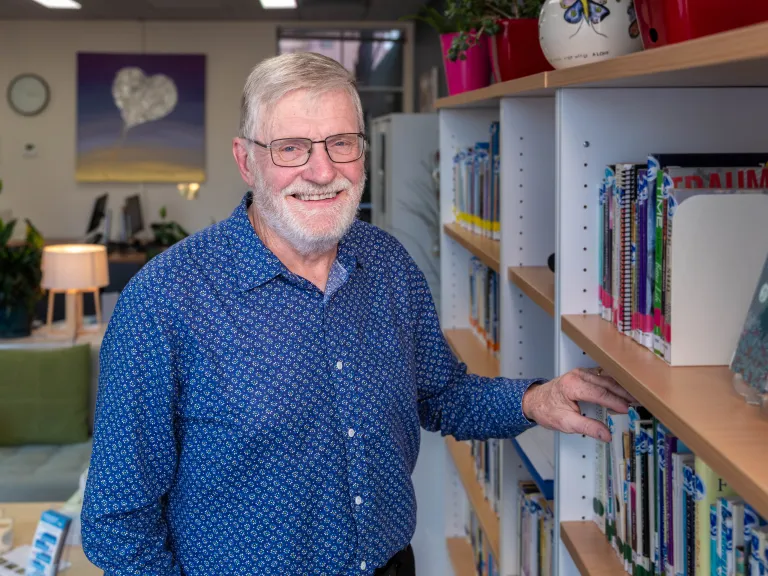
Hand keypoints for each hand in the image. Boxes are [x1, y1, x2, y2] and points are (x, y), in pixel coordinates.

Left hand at [521, 367, 635, 441]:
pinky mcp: (583, 374)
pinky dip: (614, 383)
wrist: (534, 401)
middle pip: (606, 383)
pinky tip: (623, 390)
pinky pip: (602, 376)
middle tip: (639, 401)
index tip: (627, 409)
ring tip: (635, 396)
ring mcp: (581, 373)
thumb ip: (587, 427)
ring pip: (606, 378)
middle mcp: (577, 375)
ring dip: (621, 387)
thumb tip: (606, 434)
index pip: (600, 393)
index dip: (615, 402)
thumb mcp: (565, 423)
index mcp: (572, 386)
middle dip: (623, 392)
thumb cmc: (547, 410)